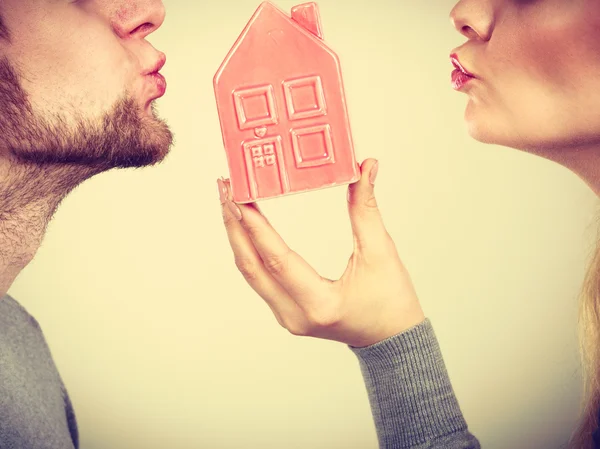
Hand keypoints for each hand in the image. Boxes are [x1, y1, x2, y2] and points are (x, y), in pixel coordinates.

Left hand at [217, 159, 424, 347]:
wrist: (392, 339)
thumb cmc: (391, 301)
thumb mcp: (381, 252)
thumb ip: (366, 208)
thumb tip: (366, 166)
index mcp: (320, 303)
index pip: (276, 259)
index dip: (255, 225)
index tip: (237, 195)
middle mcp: (296, 315)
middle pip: (252, 265)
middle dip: (234, 224)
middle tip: (224, 187)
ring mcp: (286, 317)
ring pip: (251, 272)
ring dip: (238, 235)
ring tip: (229, 200)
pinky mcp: (285, 312)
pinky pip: (258, 278)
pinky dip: (249, 249)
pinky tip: (244, 225)